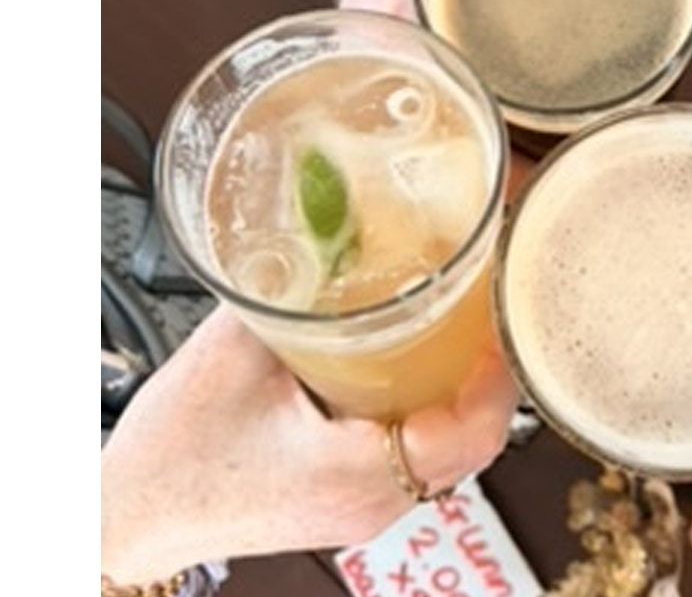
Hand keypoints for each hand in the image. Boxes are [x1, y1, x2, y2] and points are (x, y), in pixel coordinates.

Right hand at [102, 305, 518, 585]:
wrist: (129, 519)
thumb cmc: (169, 459)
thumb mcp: (230, 355)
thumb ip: (285, 291)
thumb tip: (326, 232)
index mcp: (356, 473)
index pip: (471, 432)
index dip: (497, 376)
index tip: (501, 323)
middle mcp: (375, 502)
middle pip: (473, 443)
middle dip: (487, 376)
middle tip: (488, 314)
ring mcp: (366, 512)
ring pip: (448, 454)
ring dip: (460, 396)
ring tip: (462, 333)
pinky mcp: (352, 505)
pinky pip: (415, 460)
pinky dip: (428, 415)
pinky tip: (414, 372)